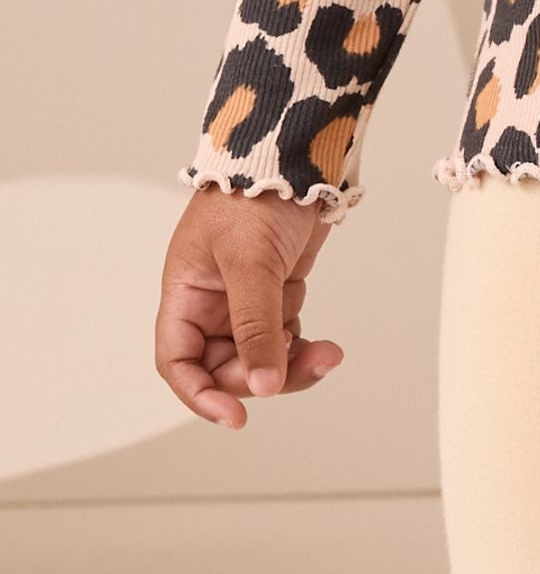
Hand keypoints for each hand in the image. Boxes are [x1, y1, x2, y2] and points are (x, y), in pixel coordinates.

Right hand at [155, 189, 342, 429]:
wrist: (296, 156)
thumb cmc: (255, 193)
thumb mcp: (250, 262)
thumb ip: (255, 326)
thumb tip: (263, 384)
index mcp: (185, 292)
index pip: (178, 361)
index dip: (200, 394)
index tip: (236, 417)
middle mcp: (210, 302)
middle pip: (224, 368)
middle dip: (261, 377)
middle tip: (298, 366)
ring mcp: (245, 301)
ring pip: (261, 359)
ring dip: (292, 367)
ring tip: (327, 355)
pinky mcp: (277, 295)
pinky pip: (285, 342)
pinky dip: (305, 351)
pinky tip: (327, 346)